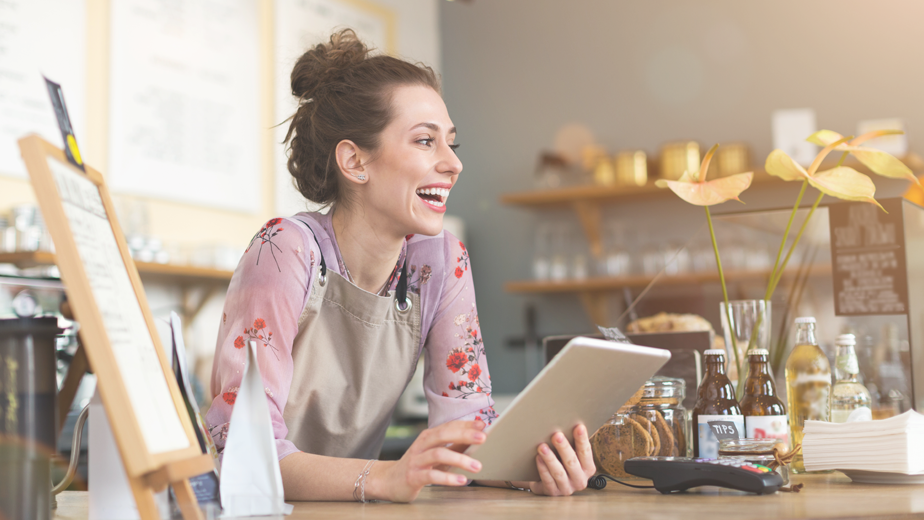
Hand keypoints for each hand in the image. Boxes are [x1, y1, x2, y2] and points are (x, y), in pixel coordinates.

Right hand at [372, 419, 486, 502]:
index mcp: (428, 436)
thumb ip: (454, 447)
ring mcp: (416, 460)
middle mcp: (421, 445)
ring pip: (439, 454)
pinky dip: (448, 477)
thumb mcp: (436, 454)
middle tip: (483, 438)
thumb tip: (476, 439)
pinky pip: (432, 475)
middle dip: (464, 435)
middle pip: (443, 434)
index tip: (483, 425)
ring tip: (477, 466)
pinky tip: (461, 480)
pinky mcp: (413, 476)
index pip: (448, 426)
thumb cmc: (417, 466)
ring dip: (460, 459)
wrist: (389, 480)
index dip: (466, 424)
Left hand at [528, 424, 595, 496]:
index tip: (578, 427)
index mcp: (588, 468)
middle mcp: (580, 480)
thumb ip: (573, 443)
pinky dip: (542, 468)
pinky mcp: (553, 492)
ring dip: (550, 458)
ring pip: (558, 472)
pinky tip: (538, 458)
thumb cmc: (562, 462)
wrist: (549, 482)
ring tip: (542, 446)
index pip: (586, 452)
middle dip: (564, 448)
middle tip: (556, 435)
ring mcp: (567, 488)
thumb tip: (569, 422)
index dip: (582, 440)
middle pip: (572, 462)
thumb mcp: (571, 454)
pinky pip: (547, 480)